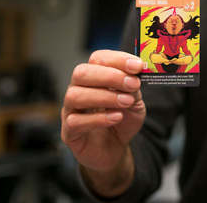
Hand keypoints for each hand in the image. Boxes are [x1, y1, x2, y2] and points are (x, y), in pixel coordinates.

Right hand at [61, 50, 145, 194]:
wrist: (115, 149)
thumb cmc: (122, 119)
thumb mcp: (134, 101)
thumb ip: (133, 87)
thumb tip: (136, 74)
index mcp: (93, 76)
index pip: (97, 59)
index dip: (117, 60)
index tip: (137, 66)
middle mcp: (78, 89)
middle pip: (81, 73)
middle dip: (110, 76)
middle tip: (133, 84)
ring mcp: (70, 110)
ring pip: (75, 95)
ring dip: (105, 97)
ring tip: (126, 102)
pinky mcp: (69, 132)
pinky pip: (75, 122)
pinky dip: (98, 119)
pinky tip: (116, 117)